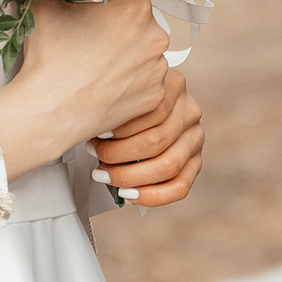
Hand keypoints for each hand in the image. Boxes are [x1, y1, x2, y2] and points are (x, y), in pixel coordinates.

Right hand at [0, 0, 171, 180]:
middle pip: (142, 16)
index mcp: (135, 9)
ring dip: (128, 48)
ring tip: (99, 60)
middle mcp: (156, 37)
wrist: (49, 112)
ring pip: (146, 48)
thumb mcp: (46, 5)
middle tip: (95, 30)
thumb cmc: (50, 59)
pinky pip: (147, 77)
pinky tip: (106, 80)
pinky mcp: (155, 96)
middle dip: (121, 19)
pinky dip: (131, 76)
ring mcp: (158, 69)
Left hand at [91, 66, 203, 207]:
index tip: (96, 133)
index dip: (120, 126)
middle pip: (156, 140)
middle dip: (118, 154)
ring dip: (129, 176)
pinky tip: (128, 193)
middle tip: (95, 154)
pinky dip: (151, 196)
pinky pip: (179, 187)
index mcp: (173, 85)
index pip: (151, 109)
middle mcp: (189, 111)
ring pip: (167, 166)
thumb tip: (86, 124)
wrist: (143, 103)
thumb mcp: (120, 90)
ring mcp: (194, 138)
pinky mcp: (195, 162)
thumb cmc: (125, 100)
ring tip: (105, 174)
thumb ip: (111, 101)